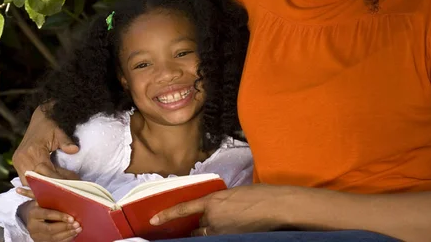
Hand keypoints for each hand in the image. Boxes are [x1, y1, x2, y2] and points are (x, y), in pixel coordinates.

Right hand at [13, 105, 79, 184]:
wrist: (39, 118)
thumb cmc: (50, 125)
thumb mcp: (59, 131)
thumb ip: (65, 142)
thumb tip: (75, 150)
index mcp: (33, 151)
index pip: (45, 172)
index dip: (57, 181)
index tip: (69, 187)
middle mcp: (22, 158)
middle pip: (35, 181)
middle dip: (49, 187)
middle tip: (64, 193)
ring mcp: (18, 161)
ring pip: (28, 183)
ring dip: (41, 188)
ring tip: (56, 192)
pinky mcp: (17, 162)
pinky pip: (25, 179)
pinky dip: (34, 184)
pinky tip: (45, 188)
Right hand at [20, 201, 81, 241]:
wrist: (31, 218)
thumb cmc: (40, 206)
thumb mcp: (41, 199)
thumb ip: (48, 196)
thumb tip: (59, 187)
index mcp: (33, 213)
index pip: (47, 215)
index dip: (60, 216)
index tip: (71, 217)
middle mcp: (32, 226)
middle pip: (50, 229)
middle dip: (65, 227)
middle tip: (77, 224)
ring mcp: (36, 236)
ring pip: (53, 238)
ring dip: (68, 233)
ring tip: (78, 228)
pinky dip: (66, 238)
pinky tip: (74, 233)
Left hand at [150, 185, 285, 235]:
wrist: (276, 206)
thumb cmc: (260, 195)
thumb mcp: (234, 194)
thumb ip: (221, 202)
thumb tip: (216, 210)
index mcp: (212, 200)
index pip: (183, 209)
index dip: (167, 215)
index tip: (153, 220)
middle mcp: (213, 217)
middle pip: (197, 226)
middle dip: (200, 226)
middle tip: (210, 223)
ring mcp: (221, 231)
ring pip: (206, 235)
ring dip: (208, 233)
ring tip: (225, 224)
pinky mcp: (231, 238)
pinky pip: (217, 238)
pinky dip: (217, 236)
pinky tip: (229, 230)